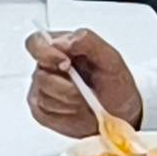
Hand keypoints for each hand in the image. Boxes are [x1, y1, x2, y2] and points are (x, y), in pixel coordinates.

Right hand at [20, 28, 141, 137]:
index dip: (46, 53)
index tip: (66, 64)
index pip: (36, 43)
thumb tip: (62, 41)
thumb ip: (87, 42)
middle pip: (41, 75)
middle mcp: (46, 67)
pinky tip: (78, 110)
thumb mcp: (110, 58)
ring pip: (44, 96)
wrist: (121, 113)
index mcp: (59, 47)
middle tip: (85, 90)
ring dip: (69, 101)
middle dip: (66, 86)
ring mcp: (40, 89)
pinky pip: (45, 113)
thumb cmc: (115, 83)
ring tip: (86, 100)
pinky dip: (65, 114)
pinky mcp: (41, 111)